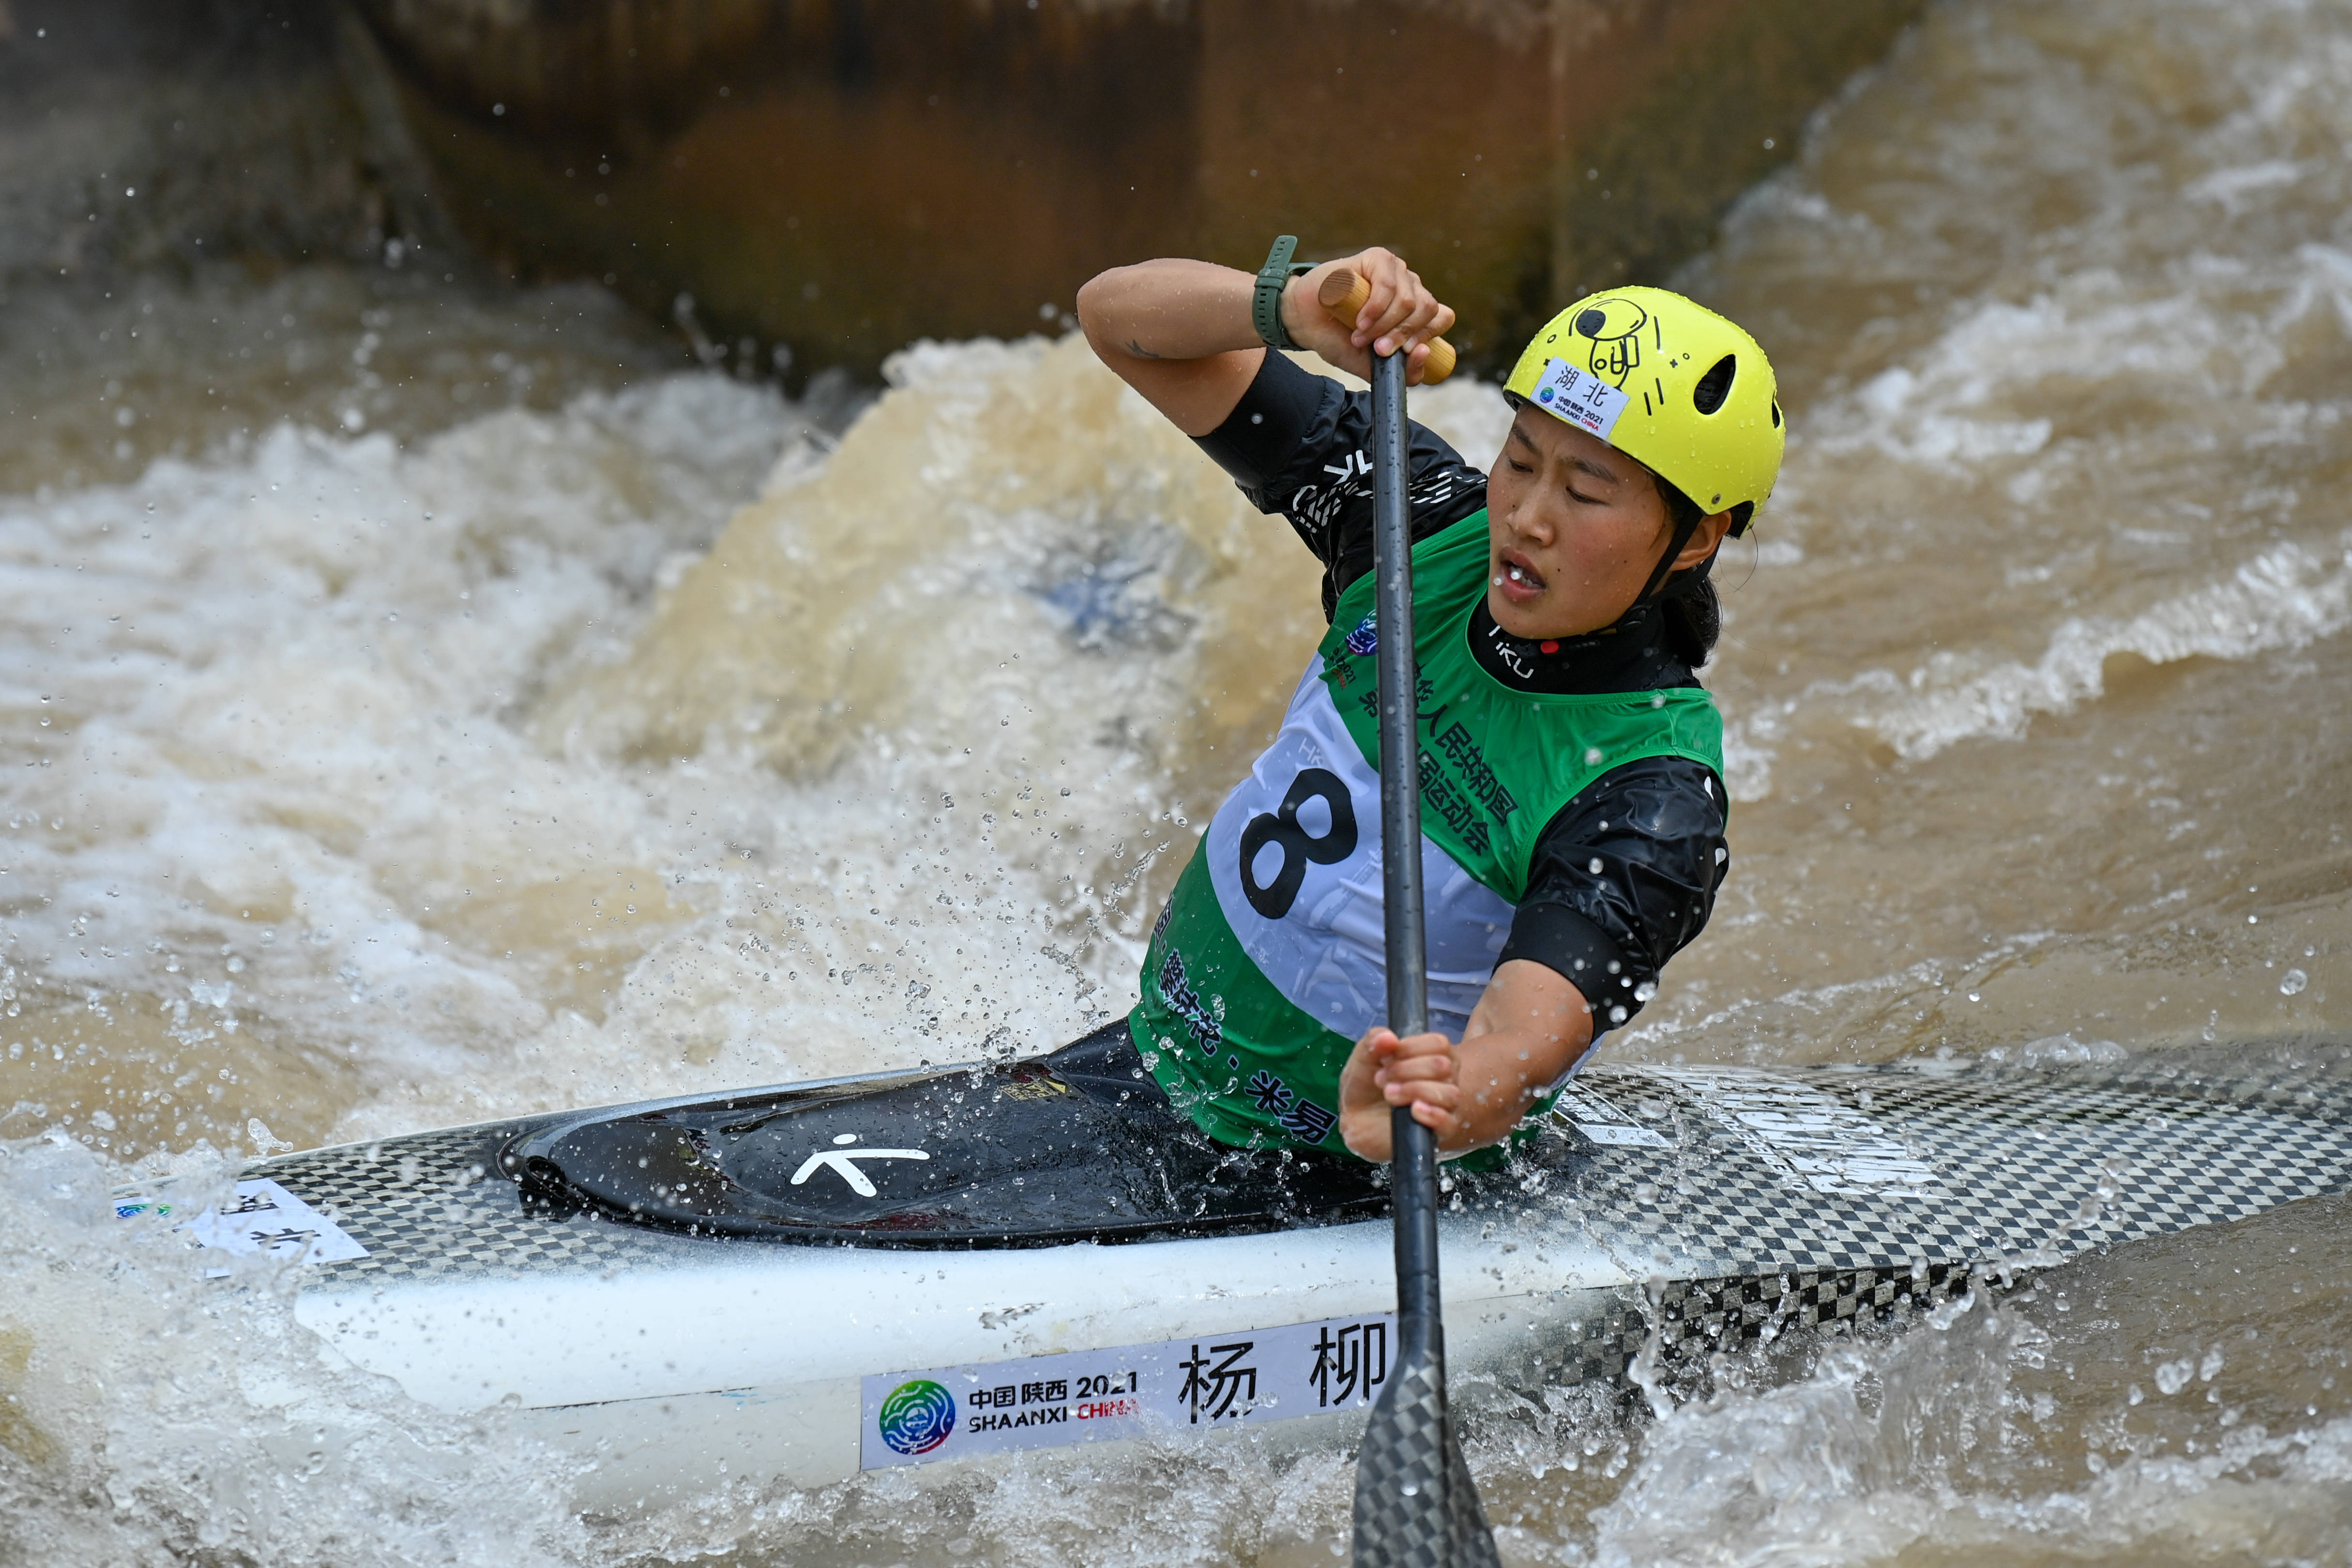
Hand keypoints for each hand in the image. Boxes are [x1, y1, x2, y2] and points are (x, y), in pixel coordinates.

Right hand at [1280, 248, 1456, 386]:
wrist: (1305, 321)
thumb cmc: (1339, 340)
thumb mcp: (1372, 364)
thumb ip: (1399, 371)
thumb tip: (1425, 354)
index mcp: (1415, 309)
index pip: (1442, 317)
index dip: (1428, 336)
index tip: (1403, 353)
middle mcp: (1409, 286)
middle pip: (1427, 309)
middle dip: (1401, 336)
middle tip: (1376, 349)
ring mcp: (1395, 271)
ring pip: (1408, 300)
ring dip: (1383, 326)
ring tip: (1360, 335)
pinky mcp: (1376, 258)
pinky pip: (1388, 284)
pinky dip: (1375, 309)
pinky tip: (1360, 321)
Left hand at [1339, 1025, 1465, 1161]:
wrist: (1356, 1120)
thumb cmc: (1366, 1084)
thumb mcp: (1363, 1057)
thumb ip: (1374, 1041)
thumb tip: (1388, 1038)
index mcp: (1432, 1055)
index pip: (1439, 1043)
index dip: (1411, 1048)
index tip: (1385, 1058)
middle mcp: (1445, 1079)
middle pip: (1443, 1066)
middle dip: (1406, 1070)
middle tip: (1382, 1079)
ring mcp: (1445, 1106)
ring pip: (1449, 1093)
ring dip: (1415, 1090)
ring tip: (1389, 1095)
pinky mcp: (1440, 1131)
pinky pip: (1449, 1123)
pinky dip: (1432, 1115)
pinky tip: (1413, 1110)